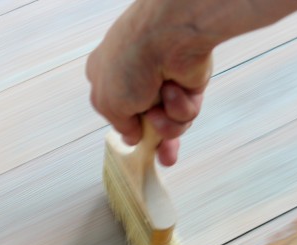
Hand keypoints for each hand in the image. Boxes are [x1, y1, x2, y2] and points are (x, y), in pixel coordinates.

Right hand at [86, 1, 214, 165]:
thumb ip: (119, 125)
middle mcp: (138, 82)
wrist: (168, 38)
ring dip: (167, 123)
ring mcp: (165, 85)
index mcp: (109, 78)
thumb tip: (131, 137)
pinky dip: (180, 108)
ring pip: (170, 125)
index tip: (134, 142)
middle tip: (163, 154)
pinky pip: (186, 114)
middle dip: (157, 142)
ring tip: (161, 106)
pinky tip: (175, 91)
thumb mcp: (107, 103)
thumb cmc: (131, 61)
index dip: (128, 129)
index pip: (118, 112)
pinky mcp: (189, 87)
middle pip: (149, 124)